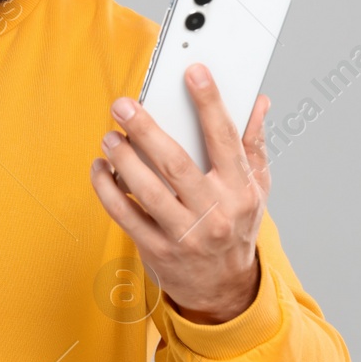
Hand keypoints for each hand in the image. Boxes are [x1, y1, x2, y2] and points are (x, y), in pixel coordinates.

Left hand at [88, 63, 270, 323]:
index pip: (225, 138)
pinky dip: (107, 189)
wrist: (224, 290)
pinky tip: (100, 169)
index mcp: (240, 190)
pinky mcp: (156, 249)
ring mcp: (184, 234)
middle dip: (146, 129)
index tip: (193, 71)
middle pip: (176, 163)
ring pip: (146, 189)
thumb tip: (259, 101)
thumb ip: (253, 143)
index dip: (209, 102)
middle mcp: (214, 212)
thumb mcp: (256, 188)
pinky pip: (124, 214)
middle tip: (124, 105)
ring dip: (122, 159)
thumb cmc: (236, 227)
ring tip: (109, 137)